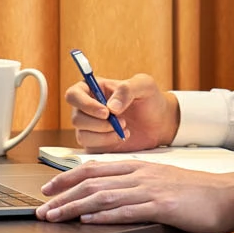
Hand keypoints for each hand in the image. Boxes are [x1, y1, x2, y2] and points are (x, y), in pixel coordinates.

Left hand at [36, 161, 233, 232]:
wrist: (228, 195)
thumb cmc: (198, 191)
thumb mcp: (162, 180)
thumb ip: (138, 184)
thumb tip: (112, 195)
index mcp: (139, 166)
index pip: (94, 169)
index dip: (66, 178)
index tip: (47, 188)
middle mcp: (140, 174)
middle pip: (92, 182)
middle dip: (62, 195)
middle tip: (42, 208)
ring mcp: (151, 189)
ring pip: (103, 196)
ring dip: (74, 207)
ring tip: (55, 217)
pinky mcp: (162, 207)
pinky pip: (127, 210)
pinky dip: (104, 216)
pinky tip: (88, 221)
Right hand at [65, 72, 179, 150]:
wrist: (160, 122)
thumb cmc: (150, 99)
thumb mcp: (143, 85)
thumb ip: (126, 90)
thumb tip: (110, 107)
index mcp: (93, 89)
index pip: (73, 95)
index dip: (85, 104)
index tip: (105, 112)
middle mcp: (87, 108)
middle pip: (76, 118)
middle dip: (99, 124)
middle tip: (122, 121)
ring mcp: (90, 127)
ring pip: (82, 135)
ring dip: (104, 134)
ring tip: (125, 127)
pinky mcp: (96, 143)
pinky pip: (91, 147)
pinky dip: (107, 143)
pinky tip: (123, 136)